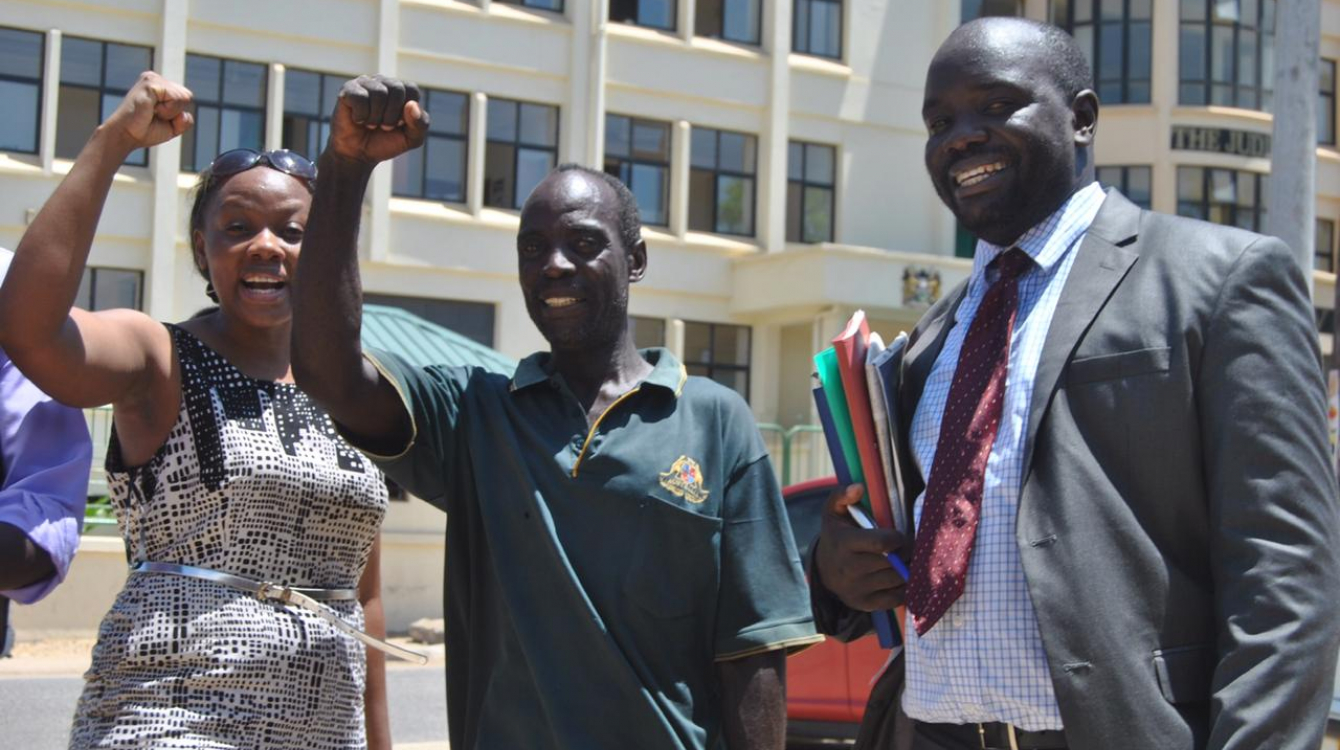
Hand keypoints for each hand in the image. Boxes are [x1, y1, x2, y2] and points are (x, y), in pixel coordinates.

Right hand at [99, 72, 192, 151]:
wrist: (126, 134)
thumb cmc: (146, 131)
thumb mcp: (172, 127)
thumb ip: (185, 121)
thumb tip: (184, 114)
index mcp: (160, 86)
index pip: (186, 97)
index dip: (177, 114)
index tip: (157, 117)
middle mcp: (156, 79)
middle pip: (187, 96)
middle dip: (175, 113)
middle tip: (153, 115)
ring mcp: (152, 78)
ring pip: (184, 97)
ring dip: (170, 113)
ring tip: (151, 112)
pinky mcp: (150, 83)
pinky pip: (176, 98)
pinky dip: (168, 111)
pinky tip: (151, 110)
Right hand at [327, 75, 428, 164]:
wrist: (359, 154)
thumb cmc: (386, 142)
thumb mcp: (412, 139)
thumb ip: (421, 124)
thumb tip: (411, 105)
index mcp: (401, 90)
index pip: (412, 89)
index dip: (407, 112)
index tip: (399, 123)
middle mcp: (383, 82)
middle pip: (397, 89)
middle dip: (392, 115)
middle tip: (384, 126)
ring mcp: (365, 84)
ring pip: (379, 92)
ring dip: (376, 117)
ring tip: (371, 124)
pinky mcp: (348, 90)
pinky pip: (360, 97)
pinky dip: (361, 115)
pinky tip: (358, 120)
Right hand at [814, 484, 906, 611]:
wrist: (823, 571)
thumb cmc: (836, 535)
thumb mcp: (833, 512)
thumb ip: (843, 495)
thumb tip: (858, 487)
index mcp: (844, 544)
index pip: (883, 543)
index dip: (898, 538)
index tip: (899, 536)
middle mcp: (849, 569)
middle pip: (893, 562)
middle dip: (905, 554)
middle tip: (907, 548)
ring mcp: (857, 589)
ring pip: (897, 580)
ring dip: (906, 570)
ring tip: (904, 561)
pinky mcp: (865, 604)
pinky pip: (896, 598)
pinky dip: (903, 588)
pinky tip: (899, 577)